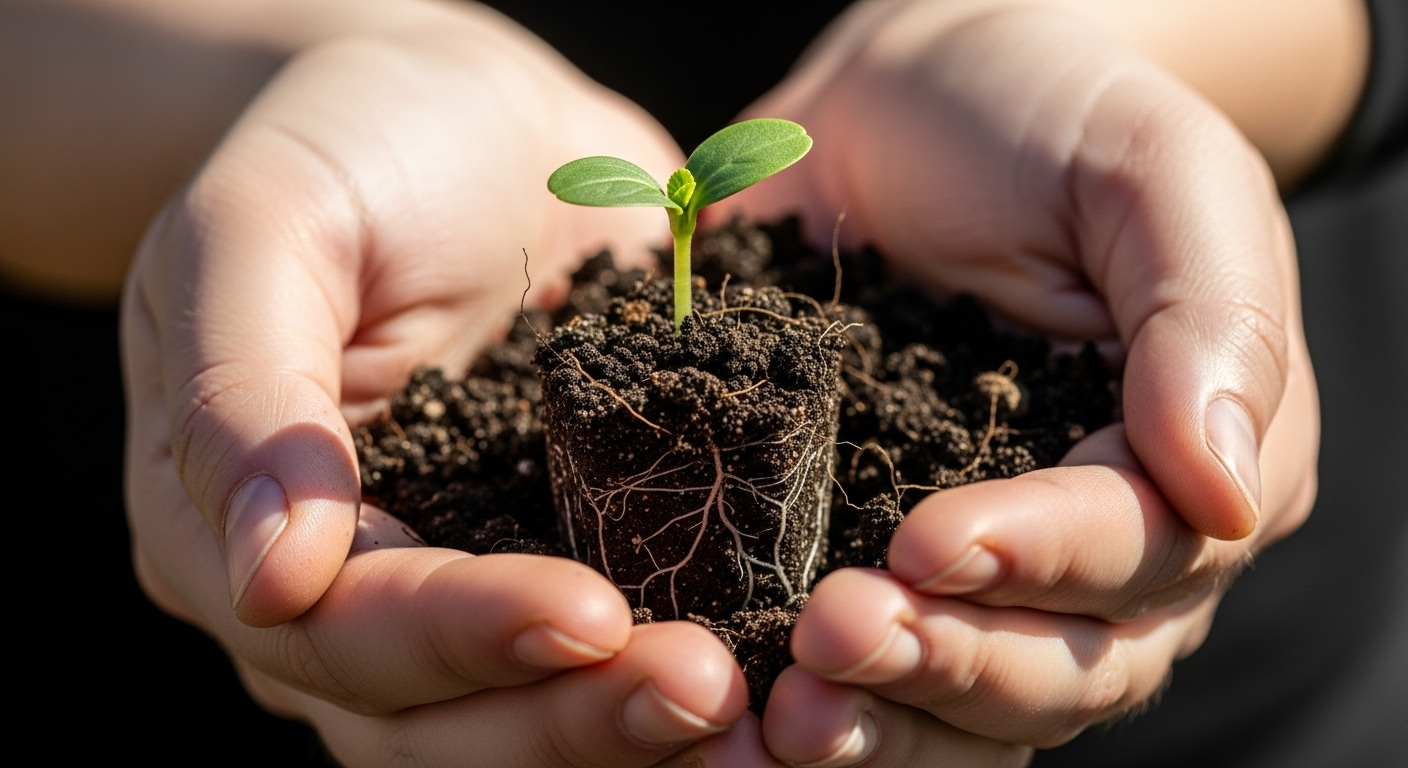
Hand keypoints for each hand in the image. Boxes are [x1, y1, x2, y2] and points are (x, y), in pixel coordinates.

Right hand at [121, 4, 773, 762]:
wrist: (471, 116)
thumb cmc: (349, 146)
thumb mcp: (263, 226)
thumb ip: (243, 393)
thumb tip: (270, 576)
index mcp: (239, 528)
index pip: (345, 629)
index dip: (463, 638)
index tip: (590, 614)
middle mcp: (353, 586)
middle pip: (442, 718)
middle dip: (575, 716)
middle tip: (706, 690)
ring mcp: (467, 578)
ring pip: (532, 712)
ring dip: (636, 728)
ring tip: (760, 713)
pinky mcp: (574, 549)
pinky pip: (617, 649)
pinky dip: (681, 674)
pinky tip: (779, 682)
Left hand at [724, 0, 1319, 761]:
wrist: (910, 103)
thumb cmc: (1046, 114)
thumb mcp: (1150, 165)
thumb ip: (1206, 314)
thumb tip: (1228, 486)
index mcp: (1194, 455)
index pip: (1145, 549)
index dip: (1043, 563)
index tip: (930, 541)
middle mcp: (1104, 544)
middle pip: (1059, 665)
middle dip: (950, 664)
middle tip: (832, 634)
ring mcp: (989, 567)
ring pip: (969, 704)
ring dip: (883, 722)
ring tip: (784, 713)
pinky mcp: (873, 551)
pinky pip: (875, 670)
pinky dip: (829, 709)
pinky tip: (746, 720)